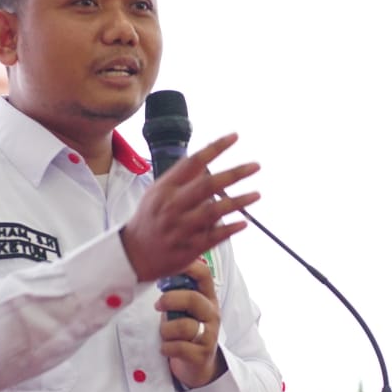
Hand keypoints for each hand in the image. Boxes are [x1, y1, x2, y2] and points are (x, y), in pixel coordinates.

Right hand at [120, 132, 258, 282]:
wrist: (134, 254)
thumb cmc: (150, 218)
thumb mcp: (157, 192)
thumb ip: (180, 178)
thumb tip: (206, 161)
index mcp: (165, 188)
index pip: (193, 162)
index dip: (215, 148)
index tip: (235, 137)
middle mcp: (173, 206)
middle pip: (207, 185)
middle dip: (234, 174)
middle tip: (256, 166)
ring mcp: (181, 228)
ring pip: (213, 211)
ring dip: (237, 202)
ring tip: (257, 194)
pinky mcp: (189, 247)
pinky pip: (213, 237)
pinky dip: (229, 229)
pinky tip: (244, 223)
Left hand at [157, 258, 225, 388]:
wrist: (198, 365)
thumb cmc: (186, 331)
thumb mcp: (184, 309)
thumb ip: (176, 292)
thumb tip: (155, 272)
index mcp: (208, 298)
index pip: (204, 275)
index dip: (188, 266)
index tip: (167, 267)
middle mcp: (212, 314)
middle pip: (193, 299)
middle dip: (170, 300)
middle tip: (158, 306)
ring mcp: (209, 335)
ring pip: (184, 326)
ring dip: (166, 330)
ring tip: (165, 334)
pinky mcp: (202, 355)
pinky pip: (179, 348)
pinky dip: (166, 348)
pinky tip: (166, 349)